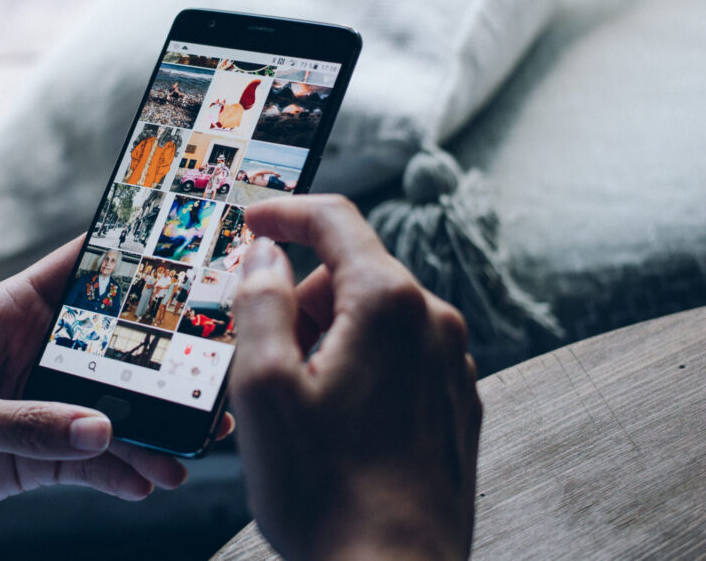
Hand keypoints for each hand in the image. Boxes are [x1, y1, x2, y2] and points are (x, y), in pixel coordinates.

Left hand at [0, 237, 231, 558]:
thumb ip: (25, 424)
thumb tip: (99, 430)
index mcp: (9, 314)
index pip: (80, 270)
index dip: (131, 260)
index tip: (187, 259)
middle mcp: (35, 353)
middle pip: (111, 348)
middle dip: (158, 363)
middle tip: (207, 377)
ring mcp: (40, 404)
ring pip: (109, 409)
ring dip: (148, 431)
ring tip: (188, 452)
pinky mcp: (37, 452)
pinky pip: (89, 460)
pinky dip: (118, 473)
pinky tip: (148, 483)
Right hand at [230, 196, 481, 560]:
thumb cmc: (326, 492)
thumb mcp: (263, 387)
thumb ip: (260, 301)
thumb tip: (265, 253)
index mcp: (389, 304)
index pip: (336, 221)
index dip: (286, 213)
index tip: (253, 223)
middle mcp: (433, 323)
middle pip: (352, 273)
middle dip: (302, 300)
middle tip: (266, 358)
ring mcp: (450, 365)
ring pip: (373, 318)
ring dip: (328, 339)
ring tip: (301, 406)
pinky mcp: (453, 403)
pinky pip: (397, 356)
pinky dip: (359, 367)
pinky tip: (336, 424)